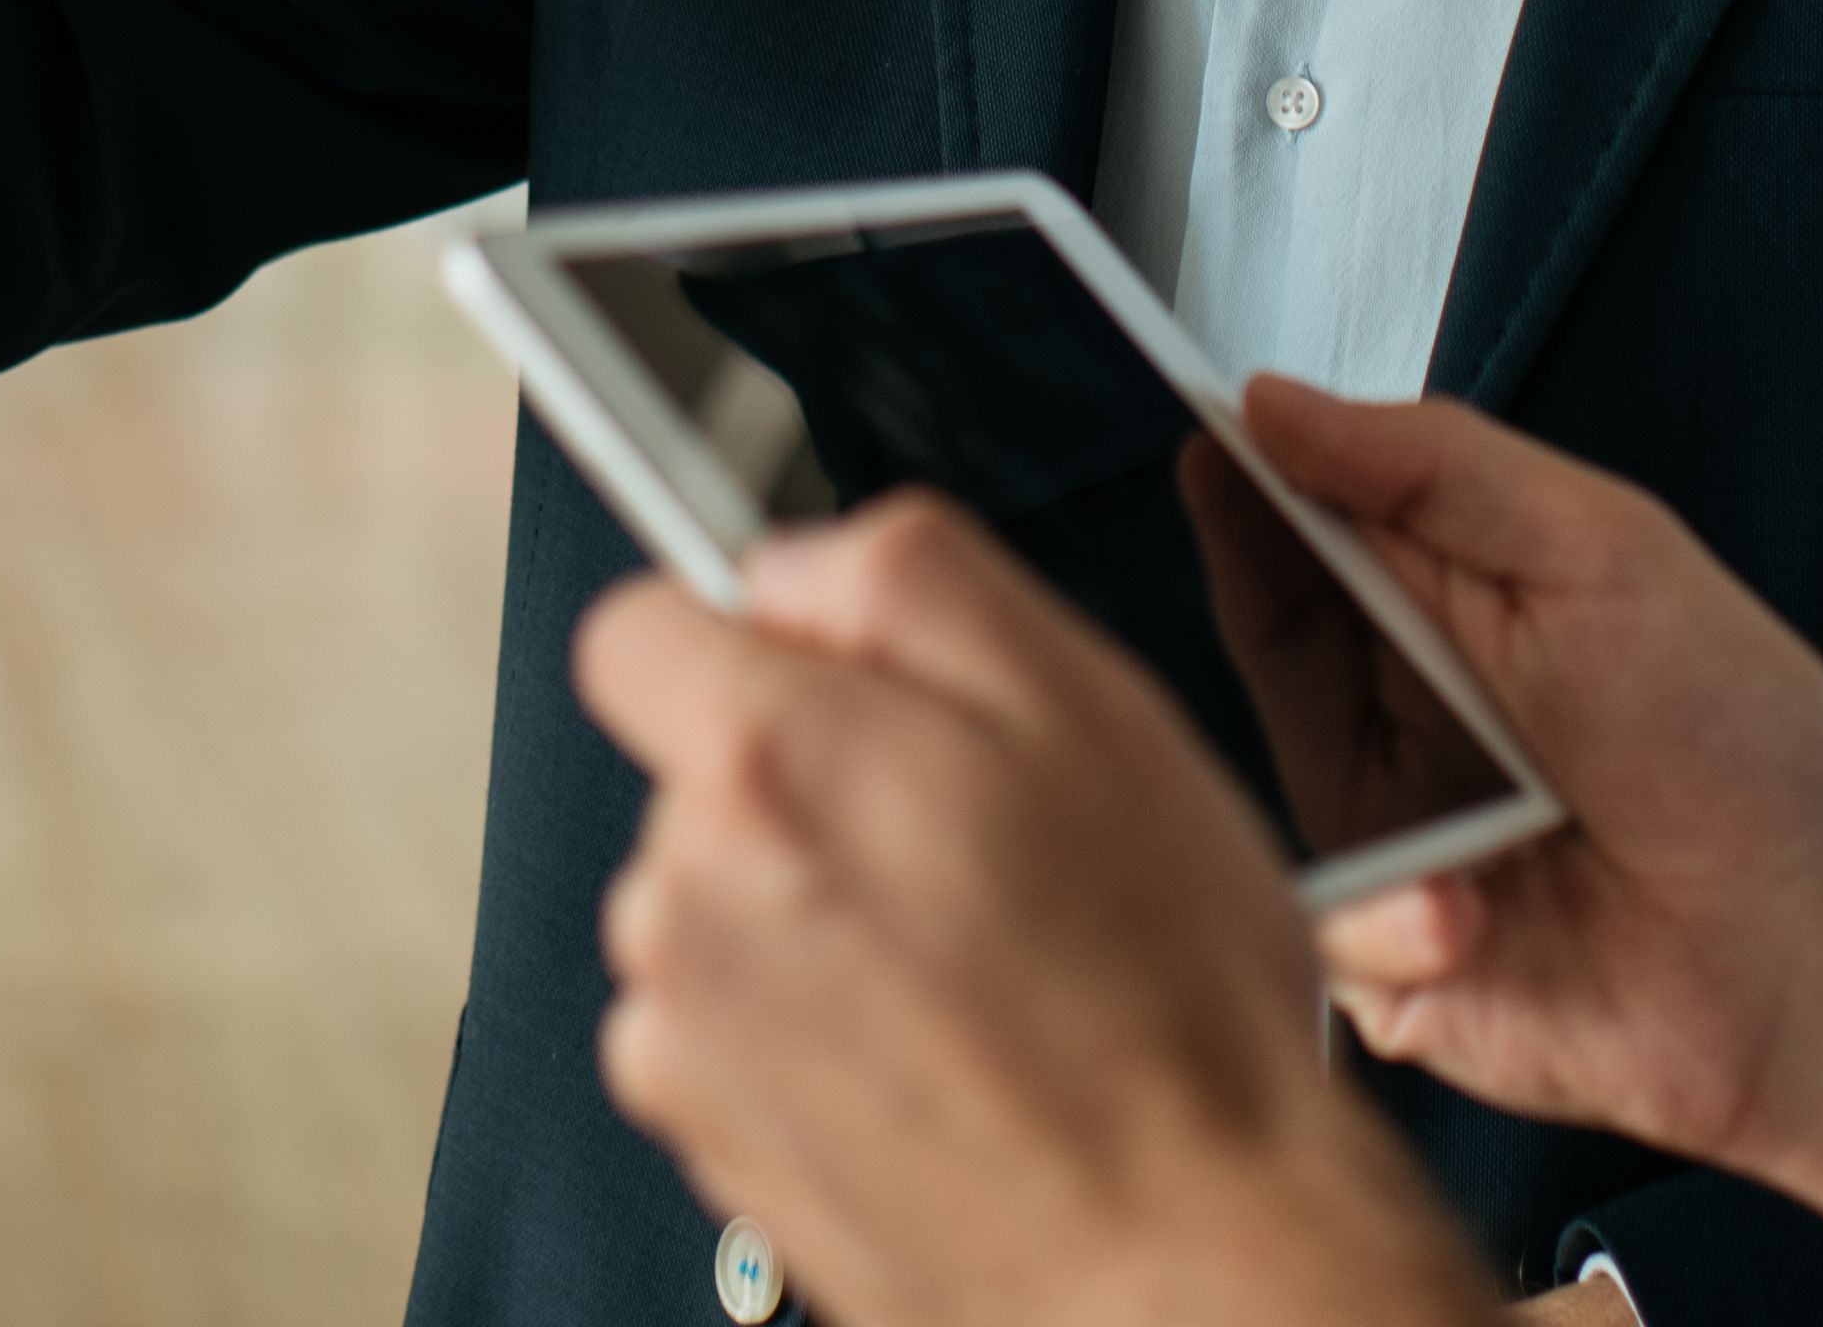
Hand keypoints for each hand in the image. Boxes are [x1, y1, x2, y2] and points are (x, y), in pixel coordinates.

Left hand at [573, 497, 1498, 1326]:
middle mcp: (688, 898)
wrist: (1184, 1257)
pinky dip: (811, 1033)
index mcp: (766, 763)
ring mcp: (688, 1038)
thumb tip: (795, 567)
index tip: (835, 680)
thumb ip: (908, 577)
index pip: (638, 626)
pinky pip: (729, 1034)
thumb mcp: (1091, 701)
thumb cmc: (1165, 1010)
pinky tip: (935, 1055)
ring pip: (718, 906)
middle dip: (814, 783)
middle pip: (698, 774)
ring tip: (977, 971)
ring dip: (815, 916)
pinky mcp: (711, 1148)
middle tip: (976, 843)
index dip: (750, 636)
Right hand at [1256, 385, 1822, 1326]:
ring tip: (1435, 743)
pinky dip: (1390, 916)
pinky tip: (1468, 909)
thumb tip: (1276, 401)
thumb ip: (1437, 464)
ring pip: (1258, 779)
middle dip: (1257, 584)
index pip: (1310, 524)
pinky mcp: (1391, 971)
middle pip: (1270, 632)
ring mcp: (1393, 843)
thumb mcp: (1600, 552)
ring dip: (1338, 747)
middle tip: (1266, 544)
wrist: (1815, 952)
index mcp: (1455, 610)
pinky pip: (1326, 934)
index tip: (1207, 426)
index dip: (1250, 477)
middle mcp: (1408, 717)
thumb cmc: (1738, 747)